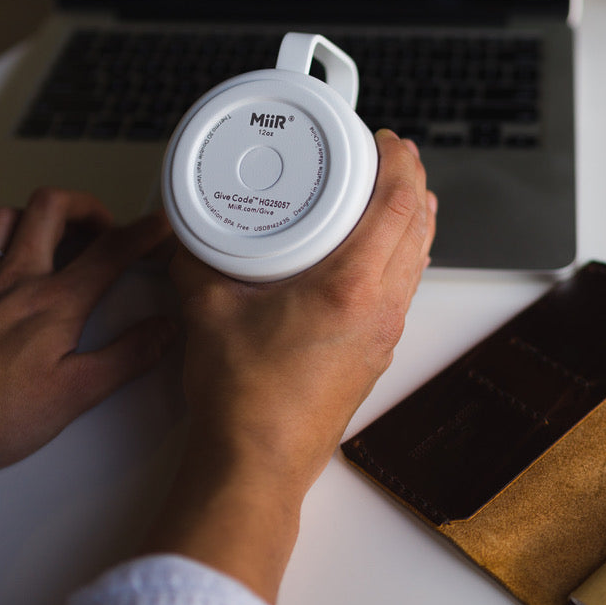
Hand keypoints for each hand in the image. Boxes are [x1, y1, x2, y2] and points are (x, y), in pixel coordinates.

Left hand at [0, 188, 175, 502]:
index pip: (111, 250)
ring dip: (37, 216)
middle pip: (52, 208)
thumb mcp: (74, 395)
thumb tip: (163, 331)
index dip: (144, 231)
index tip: (160, 226)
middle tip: (104, 225)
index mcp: (54, 303)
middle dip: (87, 206)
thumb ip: (126, 357)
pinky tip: (0, 261)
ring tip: (54, 235)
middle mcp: (15, 279)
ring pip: (5, 215)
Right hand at [146, 130, 436, 602]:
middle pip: (421, 226)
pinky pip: (405, 286)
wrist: (257, 464)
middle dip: (411, 182)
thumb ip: (194, 257)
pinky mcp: (378, 352)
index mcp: (351, 287)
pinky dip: (401, 254)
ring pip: (419, 259)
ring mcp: (385, 332)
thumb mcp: (206, 308)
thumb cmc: (242, 399)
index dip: (400, 163)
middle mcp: (381, 307)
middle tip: (390, 156)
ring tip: (389, 194)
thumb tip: (184, 231)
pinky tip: (373, 252)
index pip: (399, 205)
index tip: (388, 140)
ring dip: (412, 219)